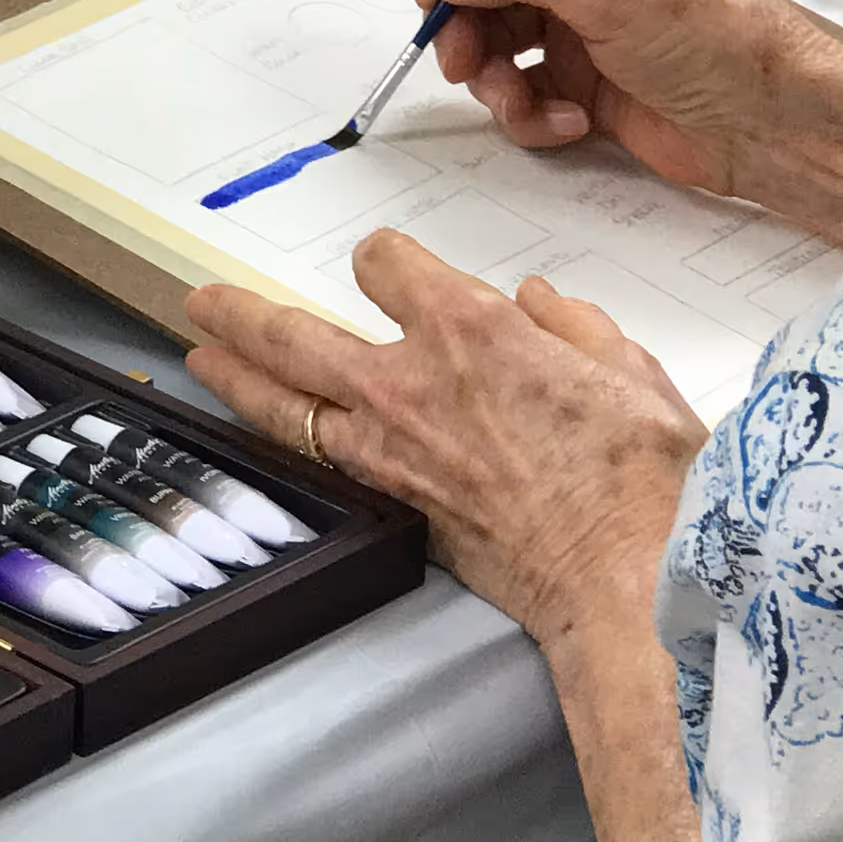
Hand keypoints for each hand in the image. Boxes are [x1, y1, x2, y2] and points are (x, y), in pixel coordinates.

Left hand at [185, 231, 707, 640]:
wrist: (626, 582)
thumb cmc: (645, 479)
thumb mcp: (630, 373)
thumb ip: (575, 327)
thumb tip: (540, 301)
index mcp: (470, 328)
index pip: (387, 264)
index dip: (385, 259)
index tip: (385, 266)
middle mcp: (410, 380)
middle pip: (295, 334)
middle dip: (243, 313)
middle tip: (205, 302)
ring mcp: (388, 449)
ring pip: (283, 403)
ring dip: (234, 376)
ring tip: (197, 357)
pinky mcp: (390, 506)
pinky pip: (315, 461)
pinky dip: (280, 442)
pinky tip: (264, 435)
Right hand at [416, 0, 842, 251]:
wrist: (767, 125)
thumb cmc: (707, 36)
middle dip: (463, 20)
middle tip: (460, 61)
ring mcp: (574, 16)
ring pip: (490, 36)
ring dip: (492, 76)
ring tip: (517, 102)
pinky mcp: (575, 76)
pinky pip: (517, 87)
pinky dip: (528, 110)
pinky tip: (568, 122)